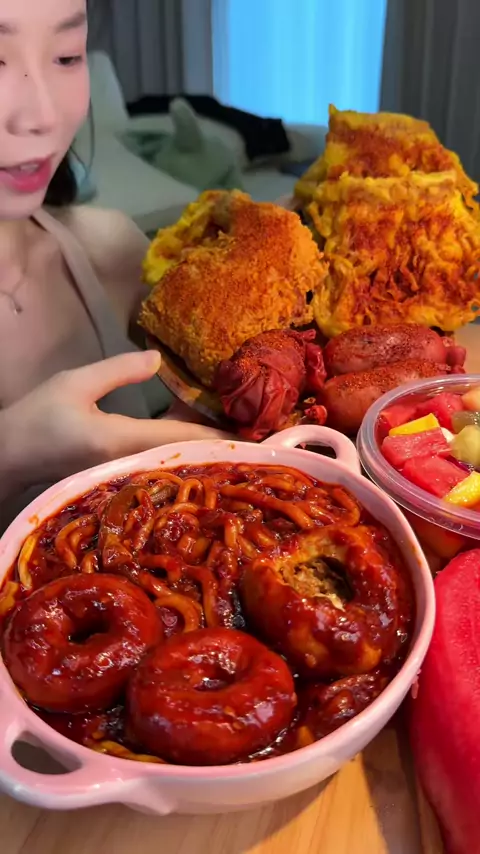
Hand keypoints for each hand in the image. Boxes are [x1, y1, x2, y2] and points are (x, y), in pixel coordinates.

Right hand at [1, 351, 231, 497]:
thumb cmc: (36, 419)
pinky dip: (179, 445)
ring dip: (203, 445)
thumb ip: (118, 370)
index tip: (254, 436)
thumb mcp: (75, 384)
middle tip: (257, 434)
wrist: (6, 454)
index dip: (220, 436)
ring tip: (235, 431)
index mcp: (123, 441)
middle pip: (186, 454)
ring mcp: (125, 471)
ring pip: (174, 458)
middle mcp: (130, 462)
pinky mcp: (118, 470)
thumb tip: (158, 360)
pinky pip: (158, 459)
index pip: (183, 438)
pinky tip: (192, 431)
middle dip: (220, 444)